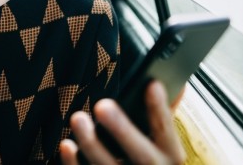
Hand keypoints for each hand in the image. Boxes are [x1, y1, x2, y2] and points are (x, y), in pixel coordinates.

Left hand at [59, 80, 186, 164]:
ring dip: (92, 144)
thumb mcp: (163, 144)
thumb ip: (163, 118)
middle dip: (122, 130)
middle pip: (142, 156)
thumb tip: (176, 85)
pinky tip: (67, 145)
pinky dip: (74, 164)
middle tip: (103, 105)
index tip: (152, 85)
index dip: (160, 110)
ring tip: (78, 118)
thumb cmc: (149, 162)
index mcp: (169, 157)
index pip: (167, 132)